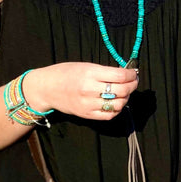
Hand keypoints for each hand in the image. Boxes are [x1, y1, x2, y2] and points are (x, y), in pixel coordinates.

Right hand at [22, 62, 137, 119]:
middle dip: (132, 86)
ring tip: (125, 93)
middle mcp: (90, 89)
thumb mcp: (85, 66)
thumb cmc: (66, 73)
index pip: (120, 75)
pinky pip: (109, 115)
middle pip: (122, 90)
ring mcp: (88, 104)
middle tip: (133, 82)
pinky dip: (117, 109)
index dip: (131, 74)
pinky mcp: (86, 115)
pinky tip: (116, 103)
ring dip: (126, 98)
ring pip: (118, 104)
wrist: (46, 88)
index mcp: (90, 73)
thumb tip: (124, 75)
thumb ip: (104, 71)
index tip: (134, 73)